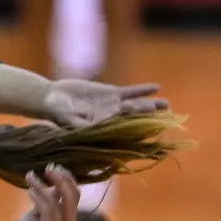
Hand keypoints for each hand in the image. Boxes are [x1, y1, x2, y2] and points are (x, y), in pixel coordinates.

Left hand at [0, 166, 79, 220]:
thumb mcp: (37, 216)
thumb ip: (47, 202)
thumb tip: (54, 184)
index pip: (75, 195)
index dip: (67, 178)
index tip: (52, 167)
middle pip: (73, 196)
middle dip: (62, 178)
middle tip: (47, 167)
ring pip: (57, 202)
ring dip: (42, 186)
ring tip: (29, 176)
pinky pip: (47, 212)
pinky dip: (39, 198)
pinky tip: (29, 190)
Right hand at [39, 80, 168, 127]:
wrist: (52, 99)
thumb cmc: (57, 113)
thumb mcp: (68, 120)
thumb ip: (81, 126)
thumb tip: (93, 131)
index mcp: (103, 128)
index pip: (125, 131)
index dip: (139, 132)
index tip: (154, 132)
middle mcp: (112, 119)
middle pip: (135, 120)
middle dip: (150, 119)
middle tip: (168, 119)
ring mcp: (113, 106)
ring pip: (136, 106)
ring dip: (151, 105)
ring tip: (167, 105)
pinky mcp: (110, 93)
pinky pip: (130, 92)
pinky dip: (142, 90)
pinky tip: (156, 88)